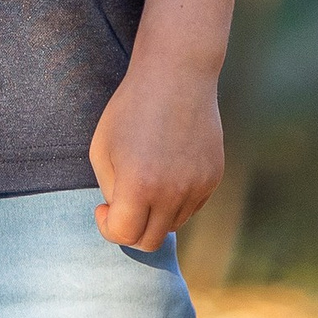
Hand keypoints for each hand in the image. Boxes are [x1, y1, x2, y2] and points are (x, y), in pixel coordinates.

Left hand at [90, 55, 223, 253]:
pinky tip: (167, 166)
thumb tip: (123, 216)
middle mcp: (172, 192)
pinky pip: (191, 206)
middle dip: (131, 230)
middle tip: (122, 205)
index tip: (103, 208)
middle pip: (150, 242)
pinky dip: (175, 199)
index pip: (124, 235)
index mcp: (139, 185)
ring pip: (172, 224)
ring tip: (146, 177)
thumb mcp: (103, 148)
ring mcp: (197, 187)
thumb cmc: (131, 108)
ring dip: (154, 213)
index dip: (107, 227)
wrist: (177, 75)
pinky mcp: (213, 178)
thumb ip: (111, 190)